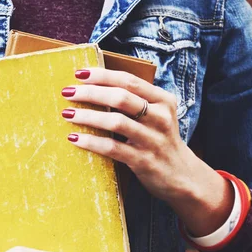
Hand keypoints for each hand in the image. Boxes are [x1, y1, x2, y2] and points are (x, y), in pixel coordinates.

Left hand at [61, 68, 233, 236]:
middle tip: (68, 92)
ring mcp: (153, 140)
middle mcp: (160, 117)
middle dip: (90, 93)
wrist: (183, 177)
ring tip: (67, 114)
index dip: (102, 75)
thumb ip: (136, 103)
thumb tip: (96, 88)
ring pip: (115, 122)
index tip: (79, 73)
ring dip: (87, 116)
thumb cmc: (161, 142)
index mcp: (163, 101)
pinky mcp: (143, 161)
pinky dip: (92, 142)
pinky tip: (75, 139)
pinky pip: (113, 148)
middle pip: (120, 98)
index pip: (129, 81)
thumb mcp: (157, 117)